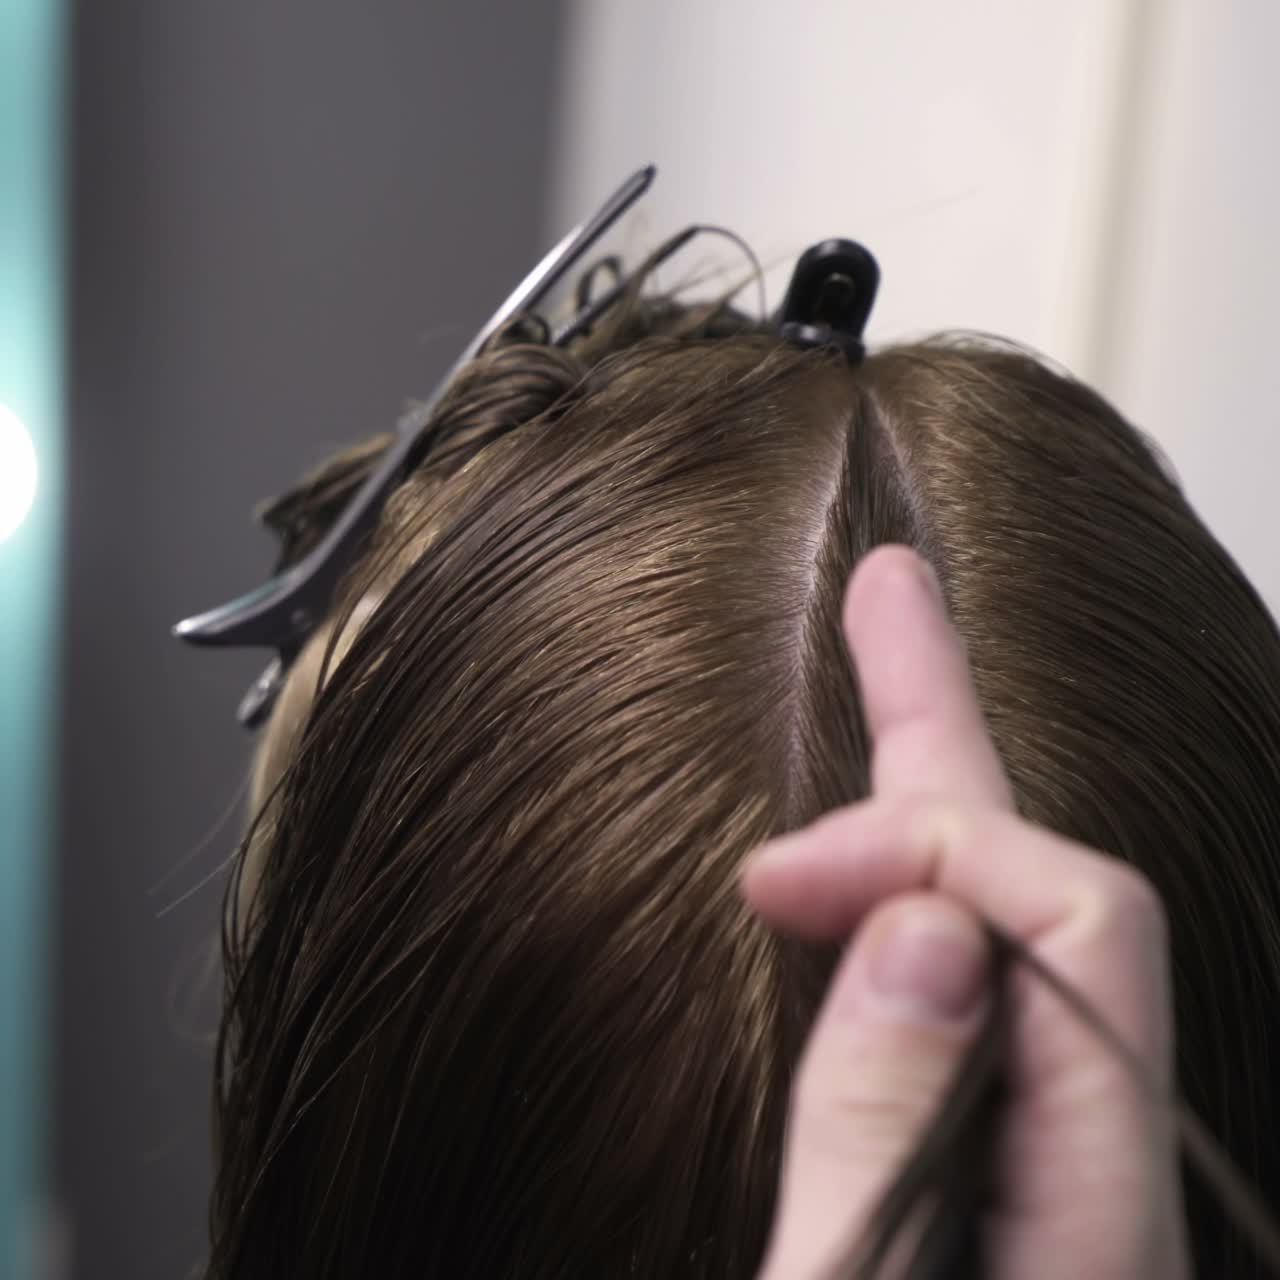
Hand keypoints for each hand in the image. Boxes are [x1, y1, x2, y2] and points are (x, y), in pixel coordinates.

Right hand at [743, 545, 1189, 1278]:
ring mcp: (1047, 1160)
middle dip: (949, 725)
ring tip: (882, 677)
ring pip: (1008, 931)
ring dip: (935, 794)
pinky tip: (871, 876)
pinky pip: (967, 993)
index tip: (768, 880)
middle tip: (890, 592)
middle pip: (1052, 885)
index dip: (921, 849)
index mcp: (1096, 1198)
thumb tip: (923, 922)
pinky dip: (907, 899)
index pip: (1067, 915)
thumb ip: (886, 1125)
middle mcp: (1095, 1158)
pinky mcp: (992, 1169)